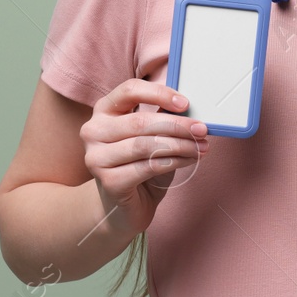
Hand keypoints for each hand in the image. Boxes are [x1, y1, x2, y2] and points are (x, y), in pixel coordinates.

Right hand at [82, 79, 211, 238]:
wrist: (125, 205)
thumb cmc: (141, 163)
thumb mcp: (151, 134)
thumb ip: (162, 117)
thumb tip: (190, 107)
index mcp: (104, 110)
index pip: (129, 90)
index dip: (159, 93)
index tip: (185, 103)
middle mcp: (93, 130)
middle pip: (140, 121)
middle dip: (178, 125)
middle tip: (202, 130)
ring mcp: (97, 157)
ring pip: (146, 145)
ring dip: (180, 145)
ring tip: (201, 147)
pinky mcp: (108, 181)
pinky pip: (148, 167)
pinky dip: (174, 162)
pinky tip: (189, 160)